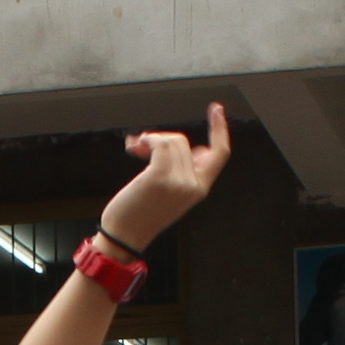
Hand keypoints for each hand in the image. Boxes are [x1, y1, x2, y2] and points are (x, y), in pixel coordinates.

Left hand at [99, 103, 234, 249]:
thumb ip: (185, 171)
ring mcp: (179, 181)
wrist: (124, 236)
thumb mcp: (172, 192)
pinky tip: (134, 148)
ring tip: (136, 150)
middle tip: (140, 147)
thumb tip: (196, 149)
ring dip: (150, 140)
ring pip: (171, 140)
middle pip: (184, 141)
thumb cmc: (141, 213)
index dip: (220, 129)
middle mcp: (194, 185)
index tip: (216, 108)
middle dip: (161, 139)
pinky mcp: (161, 176)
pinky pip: (159, 142)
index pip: (220, 154)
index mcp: (200, 189)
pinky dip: (146, 140)